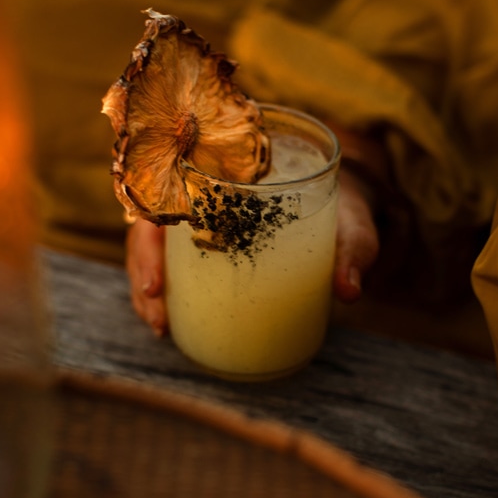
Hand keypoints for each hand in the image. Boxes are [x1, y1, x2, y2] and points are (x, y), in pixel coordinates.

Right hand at [125, 170, 378, 333]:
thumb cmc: (345, 210)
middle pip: (155, 221)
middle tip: (156, 307)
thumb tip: (348, 291)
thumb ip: (353, 249)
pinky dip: (166, 289)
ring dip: (148, 283)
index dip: (154, 233)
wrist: (347, 208)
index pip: (176, 188)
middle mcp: (213, 192)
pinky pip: (175, 260)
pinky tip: (167, 320)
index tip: (159, 279)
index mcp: (238, 172)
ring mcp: (208, 218)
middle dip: (144, 266)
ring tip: (160, 325)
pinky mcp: (213, 241)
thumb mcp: (352, 225)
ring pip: (157, 244)